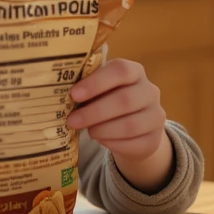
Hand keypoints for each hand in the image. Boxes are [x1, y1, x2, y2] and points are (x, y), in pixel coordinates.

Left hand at [67, 59, 172, 192]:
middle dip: (94, 112)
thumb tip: (57, 95)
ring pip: (130, 125)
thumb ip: (86, 88)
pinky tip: (101, 139)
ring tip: (87, 131)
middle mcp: (150, 91)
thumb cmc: (108, 101)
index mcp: (134, 72)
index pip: (120, 70)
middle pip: (124, 100)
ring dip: (103, 129)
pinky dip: (112, 143)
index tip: (74, 94)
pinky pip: (133, 143)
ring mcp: (156, 116)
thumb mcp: (100, 90)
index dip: (96, 83)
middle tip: (72, 120)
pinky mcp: (155, 139)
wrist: (135, 129)